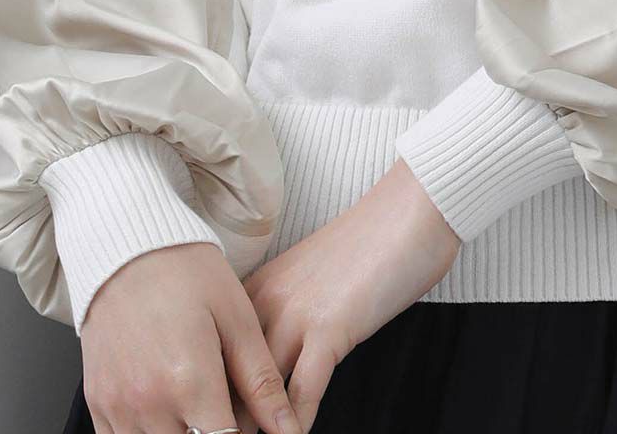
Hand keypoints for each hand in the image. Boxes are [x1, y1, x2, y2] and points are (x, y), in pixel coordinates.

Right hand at [79, 240, 302, 433]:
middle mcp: (149, 404)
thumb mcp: (237, 318)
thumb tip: (287, 429)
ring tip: (197, 403)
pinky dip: (148, 433)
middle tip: (225, 405)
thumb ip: (261, 382)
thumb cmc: (187, 274)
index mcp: (190, 383)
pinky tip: (166, 407)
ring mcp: (118, 407)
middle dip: (214, 433)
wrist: (128, 249)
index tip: (250, 426)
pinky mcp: (97, 403)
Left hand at [235, 156, 462, 432]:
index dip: (208, 399)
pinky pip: (302, 394)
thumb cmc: (372, 243)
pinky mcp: (330, 327)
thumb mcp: (309, 281)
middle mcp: (263, 303)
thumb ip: (284, 319)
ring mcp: (294, 315)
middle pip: (225, 381)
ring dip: (252, 430)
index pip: (213, 360)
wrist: (413, 205)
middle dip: (222, 419)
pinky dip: (293, 428)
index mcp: (253, 292)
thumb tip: (272, 368)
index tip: (203, 422)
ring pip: (255, 395)